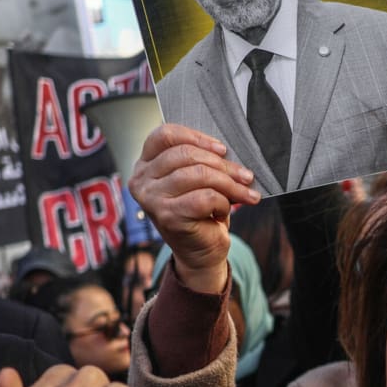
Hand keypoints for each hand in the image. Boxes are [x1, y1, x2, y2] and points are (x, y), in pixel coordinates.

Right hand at [128, 124, 259, 293]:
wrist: (201, 252)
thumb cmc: (201, 211)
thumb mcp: (198, 179)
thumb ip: (202, 160)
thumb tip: (229, 151)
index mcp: (146, 164)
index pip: (166, 135)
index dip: (197, 137)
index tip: (222, 149)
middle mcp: (141, 180)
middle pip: (186, 154)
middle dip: (222, 165)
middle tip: (245, 176)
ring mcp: (151, 199)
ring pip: (198, 174)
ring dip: (229, 184)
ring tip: (244, 193)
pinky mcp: (167, 216)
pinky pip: (204, 197)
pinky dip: (222, 202)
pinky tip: (222, 211)